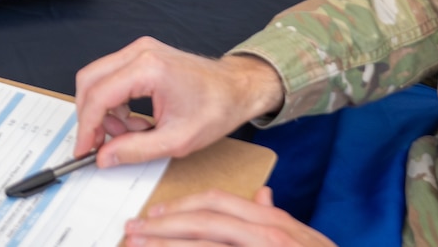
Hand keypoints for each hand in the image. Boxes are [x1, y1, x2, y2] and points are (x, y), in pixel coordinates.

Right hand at [72, 38, 284, 168]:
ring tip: (129, 134)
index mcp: (148, 69)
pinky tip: (135, 121)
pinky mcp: (142, 54)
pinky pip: (112, 76)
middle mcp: (140, 51)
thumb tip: (104, 156)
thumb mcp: (176, 140)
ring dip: (104, 110)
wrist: (237, 88)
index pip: (99, 96)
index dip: (86, 127)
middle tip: (101, 144)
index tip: (83, 150)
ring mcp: (140, 49)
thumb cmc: (216, 108)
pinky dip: (114, 102)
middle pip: (90, 81)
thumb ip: (135, 150)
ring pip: (98, 78)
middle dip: (90, 116)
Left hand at [127, 188, 333, 245]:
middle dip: (164, 225)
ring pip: (206, 246)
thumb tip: (262, 196)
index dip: (183, 205)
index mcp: (274, 223)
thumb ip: (277, 218)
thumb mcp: (304, 239)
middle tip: (133, 230)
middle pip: (206, 222)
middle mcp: (268, 235)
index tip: (155, 212)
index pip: (219, 202)